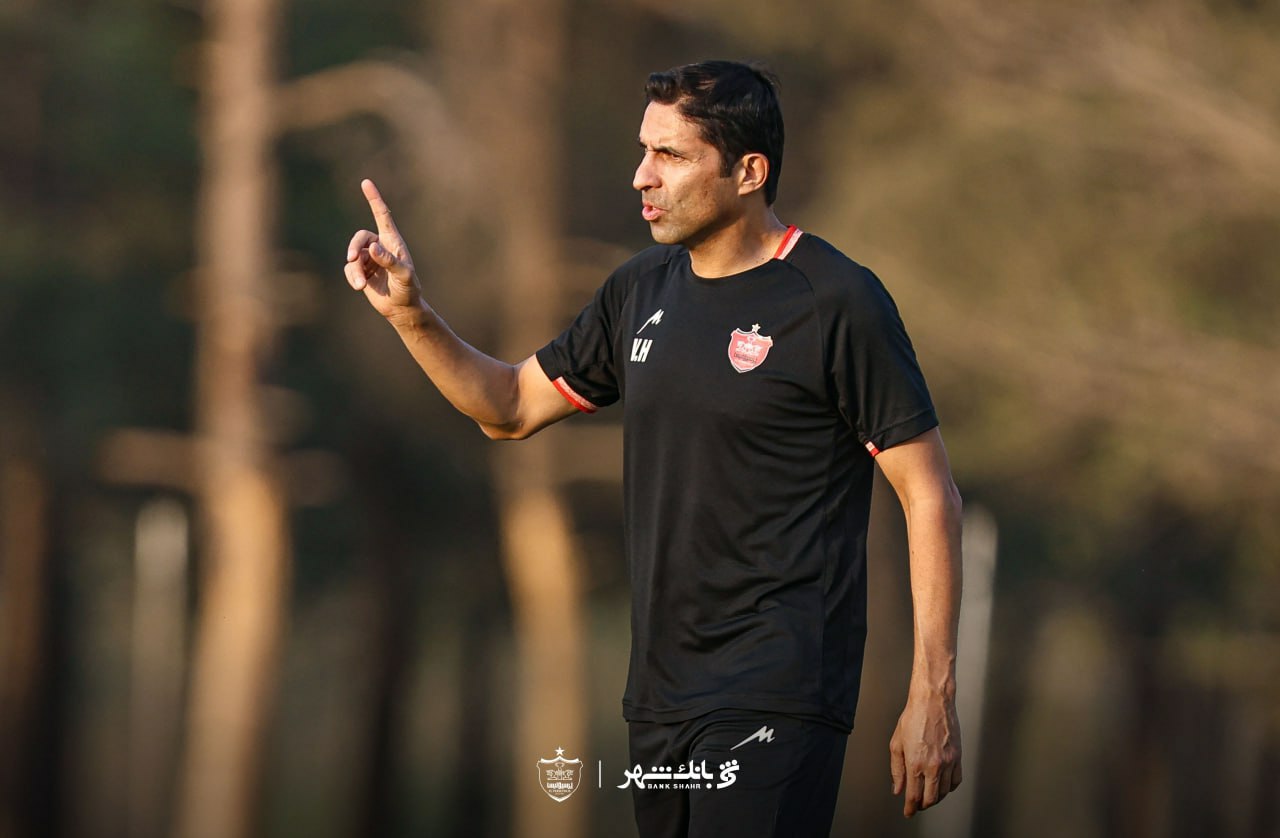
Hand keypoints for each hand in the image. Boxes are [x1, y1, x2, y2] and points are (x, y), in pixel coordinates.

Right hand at [344, 179, 423, 320]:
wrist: (401, 308)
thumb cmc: (408, 289)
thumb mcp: (404, 275)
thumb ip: (390, 261)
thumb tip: (373, 248)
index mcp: (392, 241)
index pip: (382, 215)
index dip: (374, 199)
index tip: (366, 183)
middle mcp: (379, 246)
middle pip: (360, 237)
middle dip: (354, 246)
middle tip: (352, 258)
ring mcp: (369, 259)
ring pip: (353, 256)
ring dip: (355, 270)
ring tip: (361, 285)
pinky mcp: (361, 271)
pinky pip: (350, 269)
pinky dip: (353, 277)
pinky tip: (360, 287)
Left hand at [889, 687, 961, 816]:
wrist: (933, 701)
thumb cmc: (913, 717)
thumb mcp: (896, 743)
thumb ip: (896, 769)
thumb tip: (897, 787)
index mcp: (915, 762)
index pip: (913, 795)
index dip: (910, 807)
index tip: (908, 812)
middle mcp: (933, 765)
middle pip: (931, 799)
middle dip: (922, 805)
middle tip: (917, 805)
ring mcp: (948, 762)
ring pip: (944, 792)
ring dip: (935, 798)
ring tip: (928, 796)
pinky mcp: (958, 757)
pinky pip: (956, 781)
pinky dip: (949, 788)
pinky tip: (942, 785)